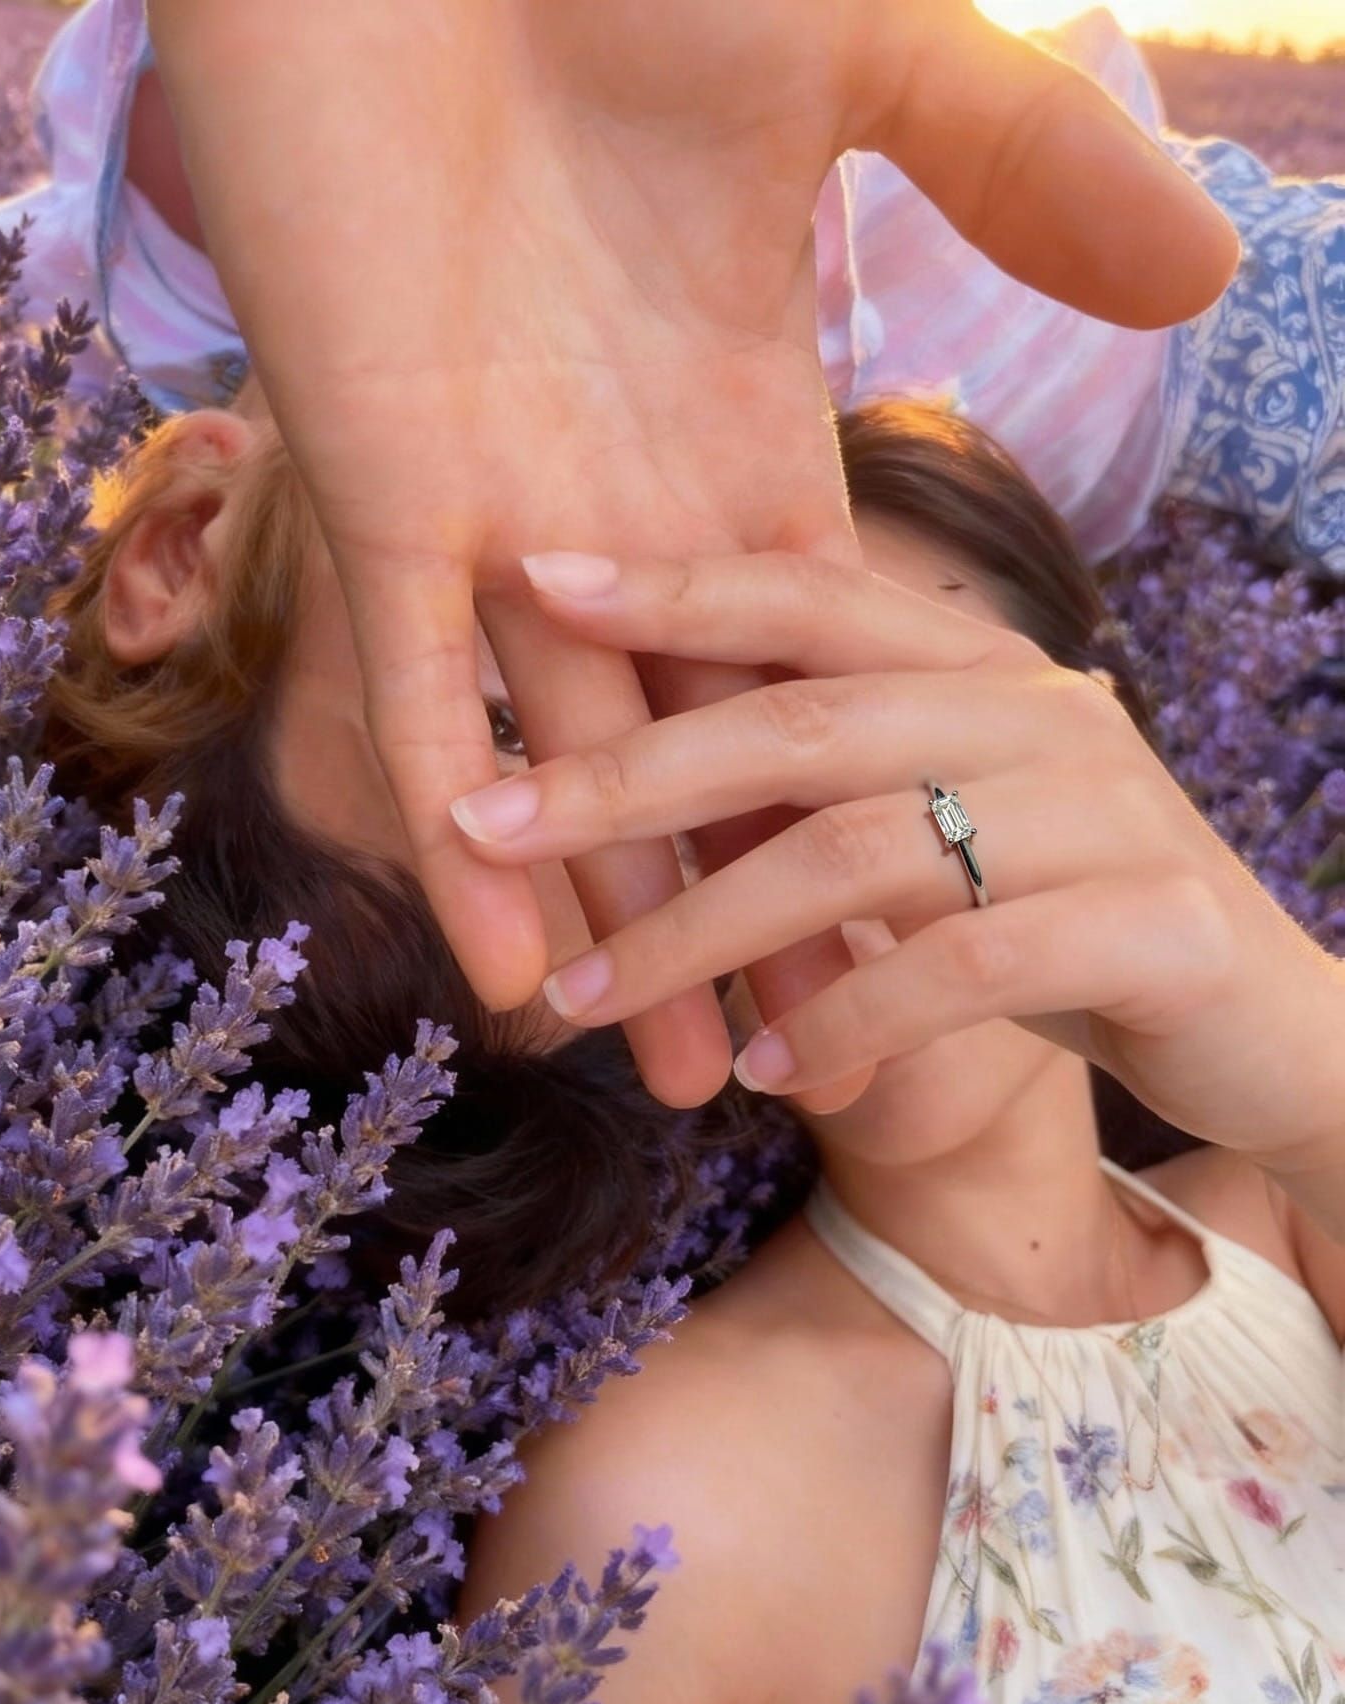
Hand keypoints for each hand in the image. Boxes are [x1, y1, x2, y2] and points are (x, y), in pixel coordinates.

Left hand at [147, 0, 1239, 1104]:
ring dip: (626, 924)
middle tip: (768, 1079)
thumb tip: (1216, 258)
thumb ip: (1023, 171)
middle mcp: (640, 497)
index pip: (812, 663)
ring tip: (671, 1082)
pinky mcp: (391, 510)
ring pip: (579, 764)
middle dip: (739, 920)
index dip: (846, 804)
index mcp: (752, 426)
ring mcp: (510, 515)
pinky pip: (421, 704)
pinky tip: (503, 972)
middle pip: (711, 754)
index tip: (883, 927)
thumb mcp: (871, 61)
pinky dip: (463, 835)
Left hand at [449, 548, 1344, 1187]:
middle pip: (800, 723)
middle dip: (624, 780)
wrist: (1273, 1031)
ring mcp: (1106, 811)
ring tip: (587, 998)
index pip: (811, 598)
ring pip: (858, 851)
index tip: (536, 588)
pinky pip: (961, 964)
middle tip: (484, 826)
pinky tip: (761, 1069)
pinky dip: (845, 1017)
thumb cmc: (1072, 925)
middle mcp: (1045, 713)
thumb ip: (839, 787)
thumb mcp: (952, 834)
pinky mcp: (1152, 924)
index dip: (673, 588)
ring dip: (699, 934)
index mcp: (987, 669)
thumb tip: (654, 779)